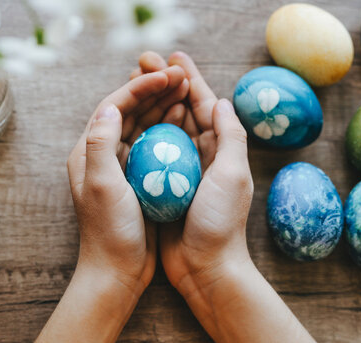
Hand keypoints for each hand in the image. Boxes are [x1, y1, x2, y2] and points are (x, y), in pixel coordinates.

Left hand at [27, 66, 189, 342]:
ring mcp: (121, 167)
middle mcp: (102, 155)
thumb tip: (111, 106)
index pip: (113, 107)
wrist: (118, 271)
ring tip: (186, 90)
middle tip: (181, 75)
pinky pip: (154, 146)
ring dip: (162, 106)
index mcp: (88, 152)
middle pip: (128, 112)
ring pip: (143, 126)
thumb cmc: (109, 231)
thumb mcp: (101, 185)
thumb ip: (101, 144)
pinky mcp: (138, 180)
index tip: (166, 75)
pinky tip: (186, 121)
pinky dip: (168, 130)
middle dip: (153, 91)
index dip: (139, 87)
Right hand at [131, 51, 253, 297]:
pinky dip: (142, 133)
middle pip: (183, 111)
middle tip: (146, 61)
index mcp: (222, 150)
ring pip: (165, 128)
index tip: (173, 57)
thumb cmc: (220, 222)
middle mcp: (202, 156)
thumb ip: (230, 135)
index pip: (205, 105)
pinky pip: (151, 152)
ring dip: (152, 104)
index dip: (189, 79)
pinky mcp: (163, 186)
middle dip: (166, 85)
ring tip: (135, 81)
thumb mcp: (232, 174)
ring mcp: (181, 171)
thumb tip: (222, 100)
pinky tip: (128, 120)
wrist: (203, 267)